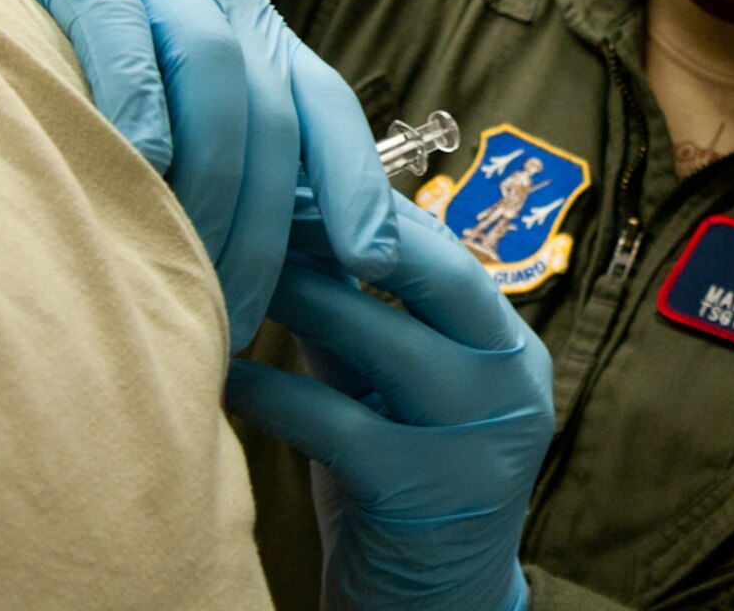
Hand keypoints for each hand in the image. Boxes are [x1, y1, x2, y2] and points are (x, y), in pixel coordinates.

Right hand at [1, 0, 398, 348]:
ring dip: (210, 189)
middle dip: (265, 234)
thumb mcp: (183, 43)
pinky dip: (138, 109)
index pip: (329, 110)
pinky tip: (134, 167)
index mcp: (259, 31)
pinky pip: (126, 43)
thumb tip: (230, 243)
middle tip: (236, 322)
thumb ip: (213, 124)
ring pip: (221, 88)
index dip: (359, 185)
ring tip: (185, 272)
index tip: (378, 264)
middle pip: (278, 124)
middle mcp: (226, 6)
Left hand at [226, 197, 552, 610]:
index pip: (442, 245)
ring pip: (381, 337)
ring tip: (232, 262)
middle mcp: (511, 379)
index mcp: (508, 342)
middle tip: (264, 194)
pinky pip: (333, 424)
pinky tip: (222, 370)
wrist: (430, 605)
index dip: (366, 204)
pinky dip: (269, 392)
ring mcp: (478, 438)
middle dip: (344, 227)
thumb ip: (361, 315)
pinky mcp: (425, 493)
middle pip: (433, 269)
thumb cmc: (399, 477)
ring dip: (299, 295)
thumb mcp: (390, 386)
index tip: (294, 168)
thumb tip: (290, 218)